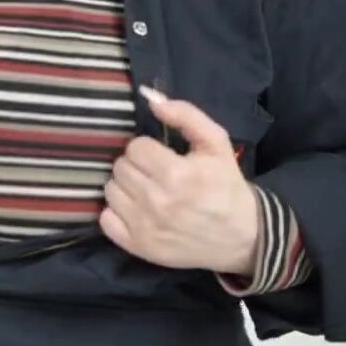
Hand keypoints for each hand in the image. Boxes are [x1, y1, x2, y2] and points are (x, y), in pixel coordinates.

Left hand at [99, 86, 260, 275]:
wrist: (240, 236)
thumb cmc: (226, 186)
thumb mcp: (216, 144)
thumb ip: (186, 115)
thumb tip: (151, 99)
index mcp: (177, 174)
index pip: (135, 147)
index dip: (148, 149)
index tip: (162, 157)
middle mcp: (157, 201)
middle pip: (120, 167)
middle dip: (137, 166)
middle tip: (156, 174)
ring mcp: (145, 226)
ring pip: (110, 190)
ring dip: (125, 187)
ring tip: (147, 191)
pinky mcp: (137, 246)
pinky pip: (105, 219)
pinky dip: (116, 213)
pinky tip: (137, 211)